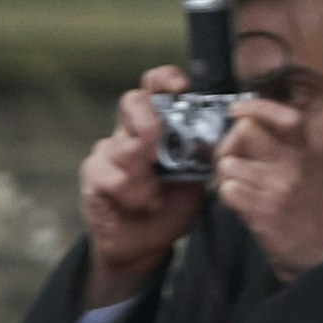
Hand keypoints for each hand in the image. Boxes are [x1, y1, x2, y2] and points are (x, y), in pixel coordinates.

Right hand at [79, 67, 195, 303]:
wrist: (143, 242)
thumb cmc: (170, 204)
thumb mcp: (196, 176)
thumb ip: (203, 153)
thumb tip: (228, 134)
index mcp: (158, 125)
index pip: (156, 87)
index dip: (165, 79)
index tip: (181, 87)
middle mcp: (131, 132)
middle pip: (132, 102)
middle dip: (147, 118)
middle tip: (155, 139)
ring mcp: (109, 153)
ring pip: (123, 145)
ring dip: (143, 174)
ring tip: (154, 196)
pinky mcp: (94, 176)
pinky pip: (111, 176)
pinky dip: (132, 192)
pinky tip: (142, 204)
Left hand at [210, 90, 322, 279]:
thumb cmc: (310, 219)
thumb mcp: (307, 178)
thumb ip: (280, 155)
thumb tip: (243, 131)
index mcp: (305, 156)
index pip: (288, 117)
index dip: (258, 107)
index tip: (238, 108)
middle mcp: (294, 166)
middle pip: (245, 131)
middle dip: (228, 146)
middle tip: (232, 164)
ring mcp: (279, 186)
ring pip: (228, 164)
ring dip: (226, 179)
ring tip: (243, 193)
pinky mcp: (263, 210)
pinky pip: (227, 190)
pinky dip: (228, 199)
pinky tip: (244, 208)